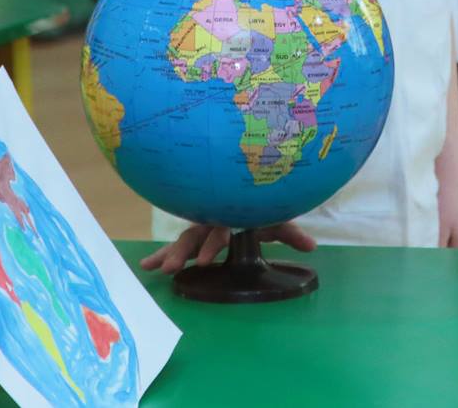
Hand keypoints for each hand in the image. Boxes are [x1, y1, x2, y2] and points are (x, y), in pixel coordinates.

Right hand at [137, 222, 316, 273]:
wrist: (246, 190)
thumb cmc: (259, 207)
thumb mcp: (274, 219)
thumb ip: (289, 231)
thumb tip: (311, 246)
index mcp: (229, 216)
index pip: (220, 230)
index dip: (213, 244)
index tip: (207, 261)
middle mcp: (211, 220)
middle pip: (194, 236)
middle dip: (183, 251)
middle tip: (172, 268)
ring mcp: (201, 228)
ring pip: (183, 240)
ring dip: (169, 253)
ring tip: (153, 268)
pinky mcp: (195, 237)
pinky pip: (177, 245)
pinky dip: (161, 254)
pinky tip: (146, 265)